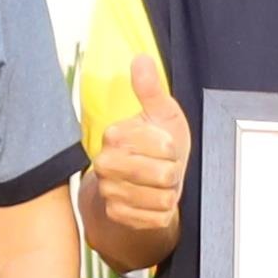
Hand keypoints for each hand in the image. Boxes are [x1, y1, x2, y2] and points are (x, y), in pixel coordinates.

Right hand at [90, 88, 192, 249]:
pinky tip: (151, 200)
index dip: (173, 149)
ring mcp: (109, 192)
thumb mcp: (159, 114)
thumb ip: (150, 89)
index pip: (166, 148)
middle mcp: (104, 164)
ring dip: (167, 192)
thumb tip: (141, 59)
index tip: (163, 147)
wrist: (139, 182)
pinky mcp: (117, 216)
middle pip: (164, 176)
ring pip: (163, 199)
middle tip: (162, 166)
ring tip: (156, 183)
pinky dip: (161, 211)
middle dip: (172, 172)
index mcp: (114, 135)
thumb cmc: (154, 145)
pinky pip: (157, 218)